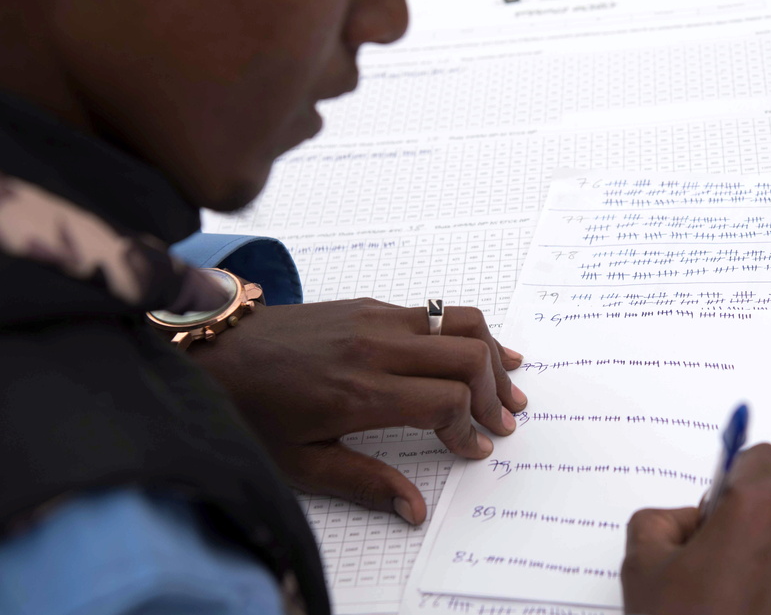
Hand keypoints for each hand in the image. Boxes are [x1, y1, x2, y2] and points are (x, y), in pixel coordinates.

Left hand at [188, 298, 525, 524]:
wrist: (215, 350)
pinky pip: (437, 311)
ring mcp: (375, 318)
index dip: (470, 430)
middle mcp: (374, 347)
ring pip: (461, 323)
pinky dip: (468, 333)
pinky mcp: (371, 304)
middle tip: (505, 422)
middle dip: (496, 393)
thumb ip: (365, 484)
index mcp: (358, 392)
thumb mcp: (300, 463)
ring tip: (511, 384)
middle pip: (467, 357)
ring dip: (493, 355)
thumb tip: (415, 510)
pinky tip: (481, 351)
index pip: (445, 402)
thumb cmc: (252, 410)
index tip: (473, 449)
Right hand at [621, 444, 770, 614]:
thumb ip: (660, 521)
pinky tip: (742, 612)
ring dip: (760, 552)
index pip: (760, 457)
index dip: (734, 475)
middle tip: (705, 558)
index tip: (717, 497)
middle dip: (742, 519)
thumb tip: (684, 522)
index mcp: (758, 510)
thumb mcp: (642, 565)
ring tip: (722, 595)